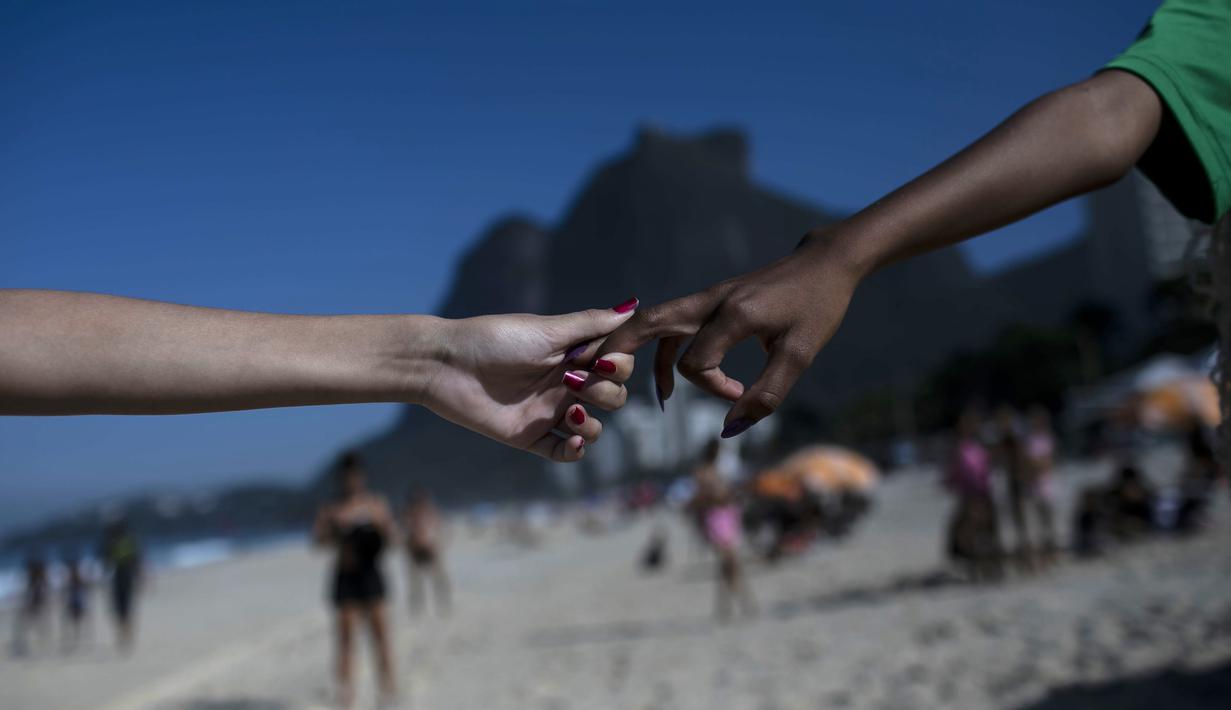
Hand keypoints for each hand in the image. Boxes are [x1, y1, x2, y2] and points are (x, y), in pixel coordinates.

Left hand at [422, 299, 639, 460]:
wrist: (447, 366)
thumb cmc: (495, 339)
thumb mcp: (547, 330)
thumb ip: (590, 324)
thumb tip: (633, 306)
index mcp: (572, 354)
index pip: (617, 364)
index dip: (618, 365)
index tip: (601, 360)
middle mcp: (565, 383)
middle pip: (612, 397)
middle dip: (605, 392)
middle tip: (573, 381)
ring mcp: (549, 412)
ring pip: (594, 427)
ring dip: (593, 423)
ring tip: (569, 412)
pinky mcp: (530, 436)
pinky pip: (565, 452)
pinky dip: (576, 450)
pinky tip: (573, 439)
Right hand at [598, 232, 862, 437]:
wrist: (826, 264)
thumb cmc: (818, 307)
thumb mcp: (801, 355)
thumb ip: (767, 394)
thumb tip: (732, 429)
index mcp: (734, 313)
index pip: (697, 363)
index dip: (712, 389)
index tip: (738, 395)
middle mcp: (712, 301)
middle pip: (648, 324)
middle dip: (617, 350)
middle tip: (588, 374)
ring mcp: (709, 298)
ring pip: (654, 323)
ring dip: (633, 351)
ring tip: (619, 383)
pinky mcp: (712, 301)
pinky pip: (674, 325)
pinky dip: (662, 352)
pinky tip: (667, 384)